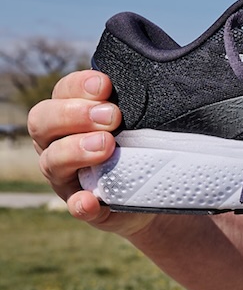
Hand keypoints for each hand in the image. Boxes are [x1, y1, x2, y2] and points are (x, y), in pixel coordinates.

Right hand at [27, 70, 155, 237]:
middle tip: (111, 116)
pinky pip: (75, 206)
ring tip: (106, 146)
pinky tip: (90, 200)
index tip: (105, 85)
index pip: (61, 93)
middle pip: (43, 122)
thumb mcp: (137, 121)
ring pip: (52, 161)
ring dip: (76, 151)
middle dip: (75, 115)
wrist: (153, 189)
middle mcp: (58, 143)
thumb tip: (150, 83)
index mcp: (69, 116)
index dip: (78, 86)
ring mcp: (66, 177)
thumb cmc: (139, 144)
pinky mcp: (84, 206)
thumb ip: (134, 104)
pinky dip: (81, 204)